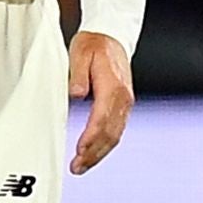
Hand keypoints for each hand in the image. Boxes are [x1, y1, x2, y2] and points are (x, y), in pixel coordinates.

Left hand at [68, 32, 136, 173]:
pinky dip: (106, 145)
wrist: (111, 35)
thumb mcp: (80, 53)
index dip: (91, 138)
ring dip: (99, 153)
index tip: (79, 151)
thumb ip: (78, 75)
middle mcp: (123, 98)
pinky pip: (117, 130)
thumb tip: (76, 94)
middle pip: (110, 133)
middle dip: (94, 153)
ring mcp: (125, 102)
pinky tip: (94, 153)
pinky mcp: (123, 105)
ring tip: (82, 166)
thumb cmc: (94, 44)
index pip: (102, 119)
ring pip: (115, 135)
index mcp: (113, 86)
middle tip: (77, 167)